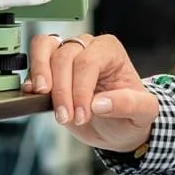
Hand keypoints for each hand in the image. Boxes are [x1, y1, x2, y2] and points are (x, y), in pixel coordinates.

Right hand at [26, 32, 158, 153]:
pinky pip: (34, 59)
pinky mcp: (50, 70)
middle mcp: (88, 47)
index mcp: (111, 51)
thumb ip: (129, 105)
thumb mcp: (143, 113)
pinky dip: (30, 75)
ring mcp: (67, 56)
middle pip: (64, 56)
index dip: (81, 89)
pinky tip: (34, 94)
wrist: (117, 127)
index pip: (89, 61)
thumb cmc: (130, 115)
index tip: (82, 115)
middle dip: (62, 90)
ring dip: (40, 72)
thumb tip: (100, 103)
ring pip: (44, 46)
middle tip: (66, 116)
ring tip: (42, 94)